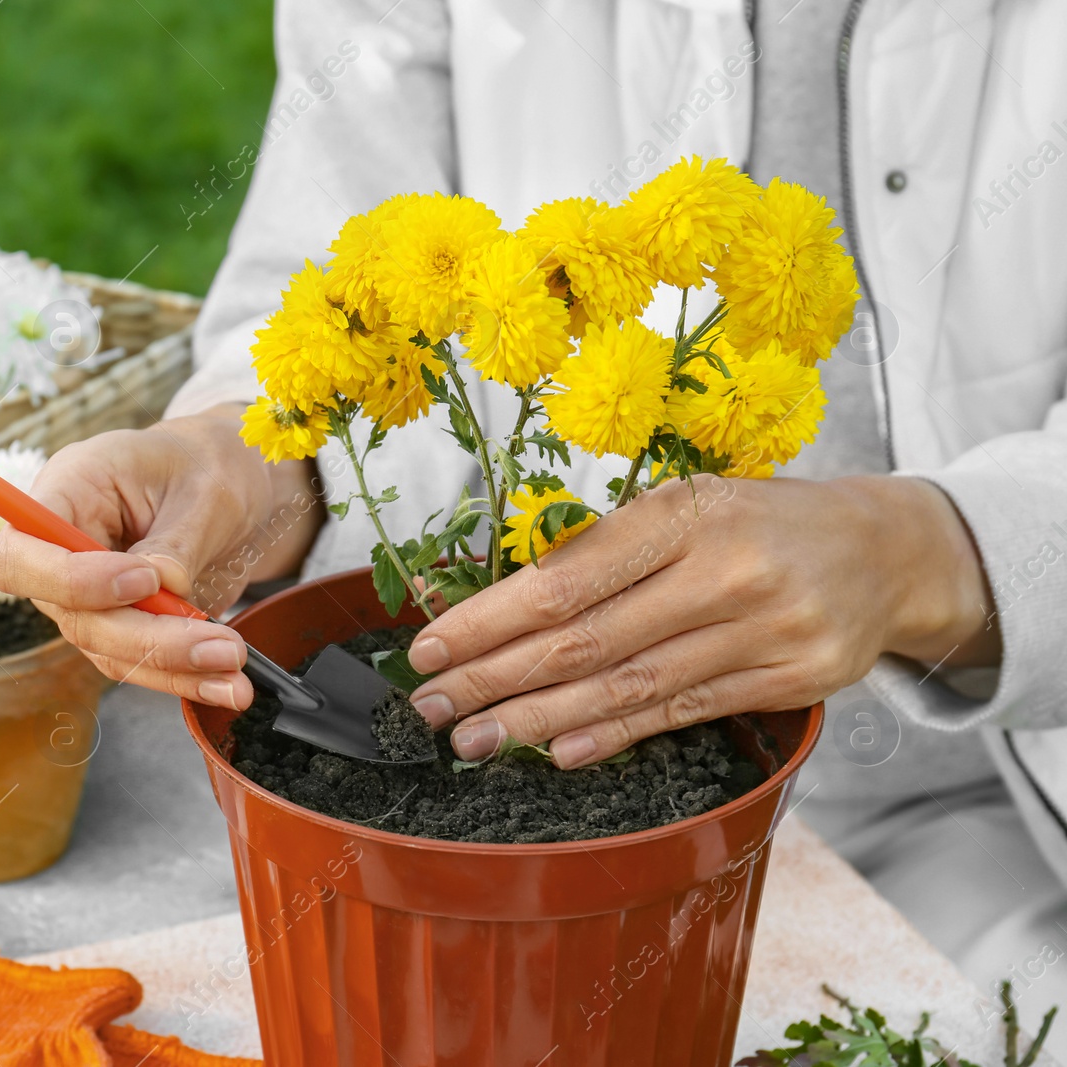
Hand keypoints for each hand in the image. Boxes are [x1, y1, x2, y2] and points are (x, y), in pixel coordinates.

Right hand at [0, 405, 321, 708]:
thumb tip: (164, 591)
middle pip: (72, 614)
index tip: (145, 582)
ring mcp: (84, 591)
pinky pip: (136, 661)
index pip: (22, 553)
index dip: (71, 581)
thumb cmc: (207, 466)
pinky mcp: (115, 622)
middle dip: (147, 638)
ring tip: (236, 676)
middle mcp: (63, 546)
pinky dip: (182, 678)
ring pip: (106, 648)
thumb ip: (178, 541)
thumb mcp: (205, 490)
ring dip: (171, 668)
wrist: (227, 481)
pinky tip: (227, 685)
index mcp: (69, 489)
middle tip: (221, 646)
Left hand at [404, 475, 998, 766]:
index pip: (563, 579)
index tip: (428, 648)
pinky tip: (559, 751)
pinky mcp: (790, 679)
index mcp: (681, 512)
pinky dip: (613, 735)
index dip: (487, 620)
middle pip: (585, 639)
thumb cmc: (753, 523)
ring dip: (540, 720)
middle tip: (432, 705)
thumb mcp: (680, 507)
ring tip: (476, 740)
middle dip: (494, 676)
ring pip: (628, 686)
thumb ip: (594, 550)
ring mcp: (764, 629)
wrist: (884, 550)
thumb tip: (479, 599)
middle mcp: (724, 568)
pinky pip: (682, 713)